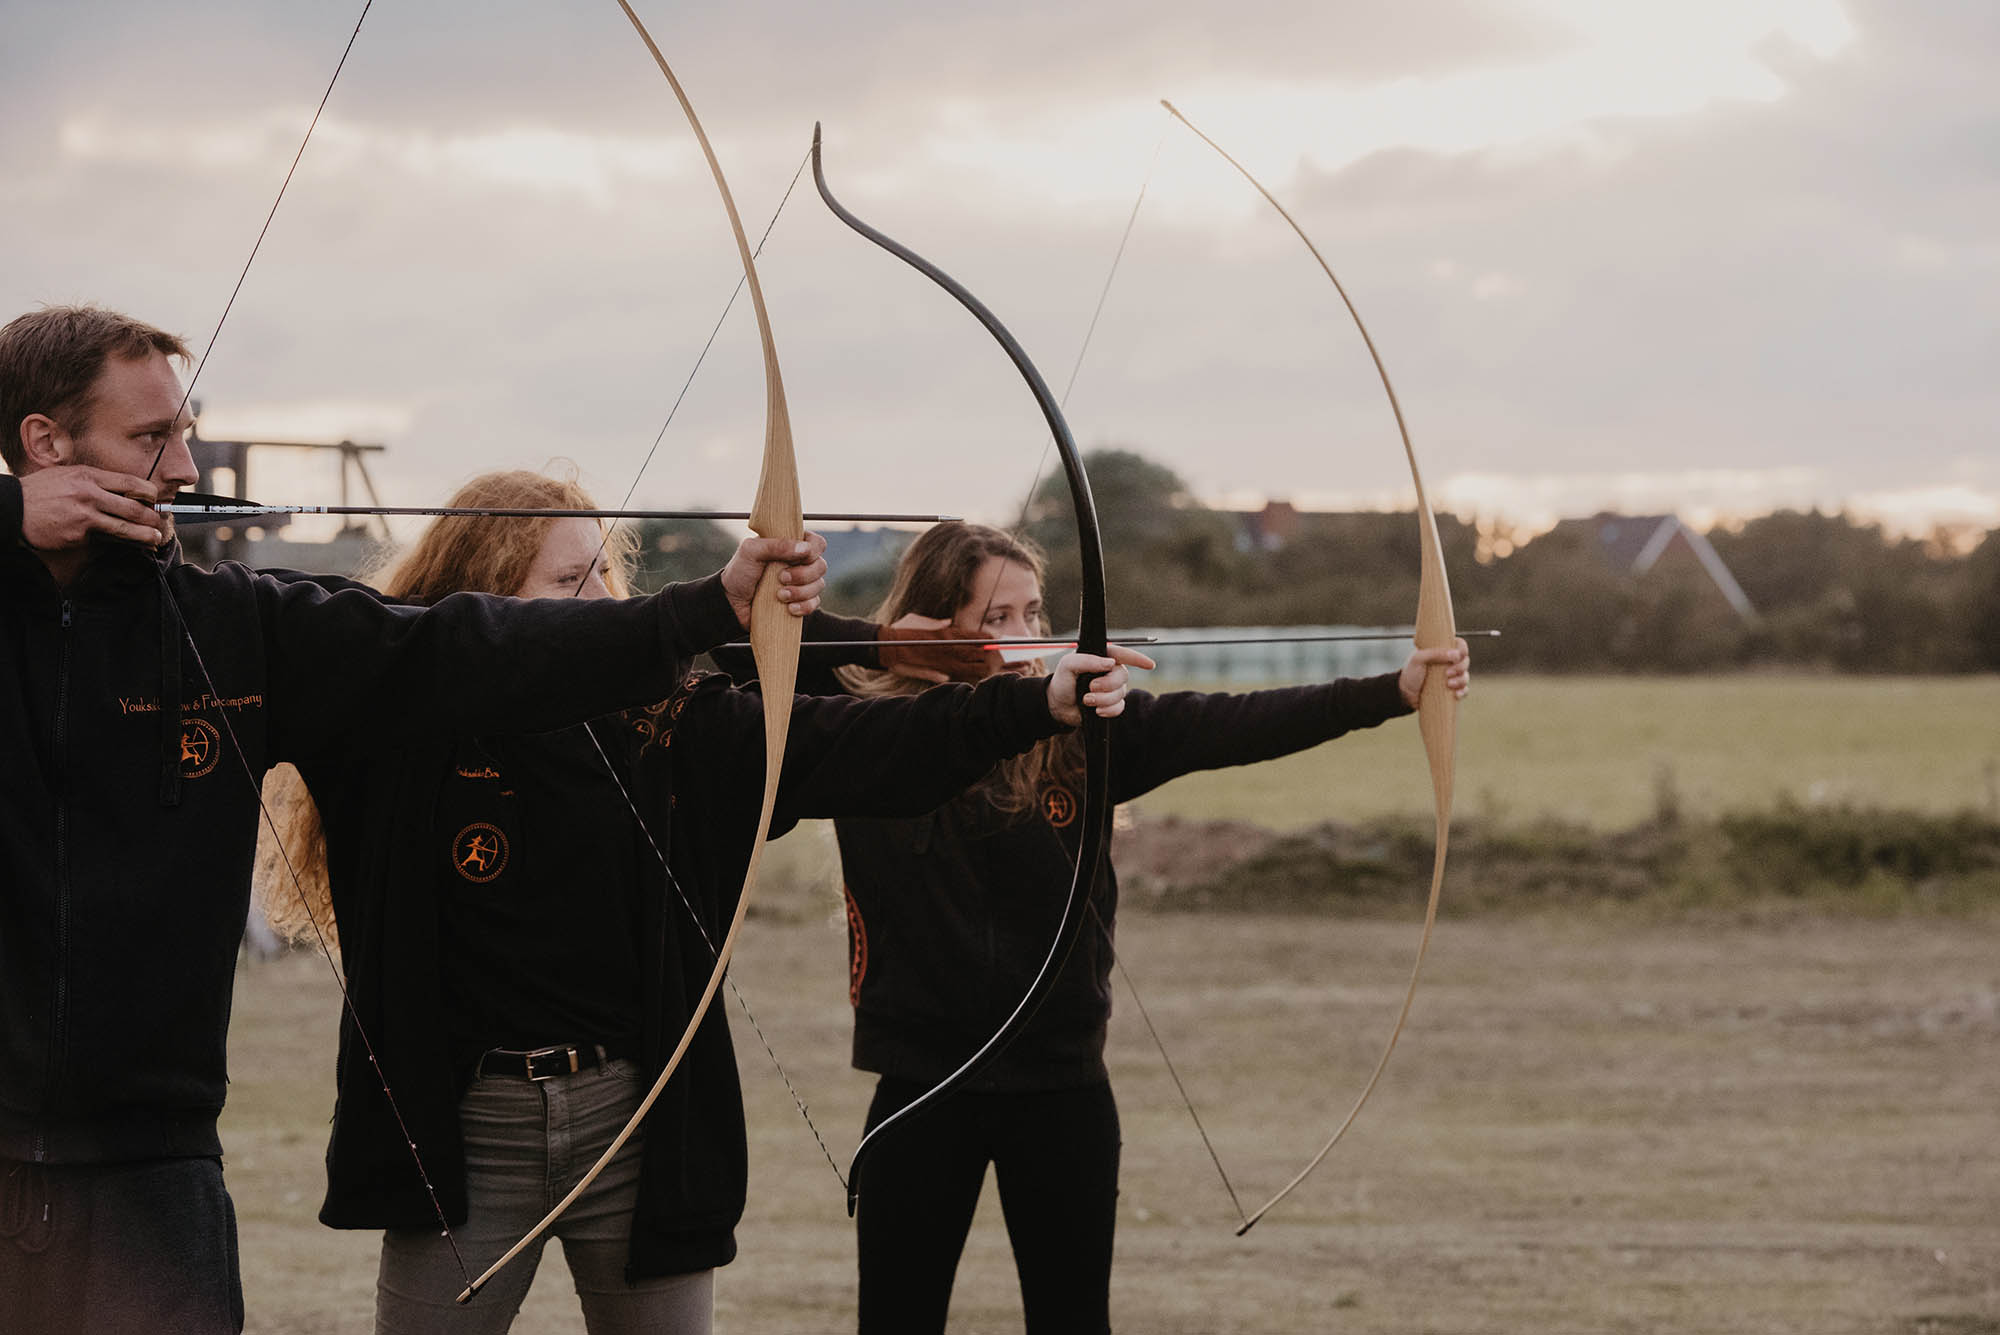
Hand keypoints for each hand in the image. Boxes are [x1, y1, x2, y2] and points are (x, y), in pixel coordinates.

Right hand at [18, 467, 166, 549]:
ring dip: (145, 535)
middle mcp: (89, 495)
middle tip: (161, 521)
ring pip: (125, 528)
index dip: (149, 492)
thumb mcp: (67, 475)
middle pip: (133, 507)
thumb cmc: (41, 491)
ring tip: (156, 538)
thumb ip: (95, 481)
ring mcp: (84, 517)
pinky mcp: (78, 535)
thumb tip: (124, 491)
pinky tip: (133, 546)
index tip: (155, 499)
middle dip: (152, 517)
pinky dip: (122, 544)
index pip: (130, 483)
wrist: (13, 508)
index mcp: (88, 476)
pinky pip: (106, 540)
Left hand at [721, 531, 827, 627]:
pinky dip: (804, 606)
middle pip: (821, 565)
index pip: (817, 543)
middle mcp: (799, 563)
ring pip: (819, 585)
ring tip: (780, 595)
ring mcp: (801, 584)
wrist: (731, 603)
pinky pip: (814, 604)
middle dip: (803, 574)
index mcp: (790, 545)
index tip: (800, 556)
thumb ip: (776, 545)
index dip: (814, 550)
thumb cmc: (740, 573)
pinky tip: (789, 608)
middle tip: (781, 578)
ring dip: (801, 592)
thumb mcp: (751, 551)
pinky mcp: (800, 602)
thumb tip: (804, 548)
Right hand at [879, 613, 997, 683]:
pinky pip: (960, 676)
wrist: (885, 647)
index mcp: (946, 633)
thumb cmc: (902, 631)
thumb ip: (937, 624)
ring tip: (1008, 670)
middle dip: (1000, 656)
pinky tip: (988, 679)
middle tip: (1019, 659)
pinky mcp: (937, 672)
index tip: (1002, 640)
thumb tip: (948, 622)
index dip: (989, 639)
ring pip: (975, 666)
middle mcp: (948, 648)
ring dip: (993, 668)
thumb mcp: (921, 621)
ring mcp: (944, 662)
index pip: (973, 636)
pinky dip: (975, 676)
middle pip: (980, 652)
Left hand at [1045, 643, 1155, 726]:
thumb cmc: (1062, 681)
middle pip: (1123, 675)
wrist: (1057, 705)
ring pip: (1121, 693)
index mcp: (1102, 657)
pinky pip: (1119, 707)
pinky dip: (1107, 710)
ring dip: (1103, 699)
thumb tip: (1110, 663)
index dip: (1138, 659)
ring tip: (1086, 700)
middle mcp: (1110, 671)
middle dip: (1108, 684)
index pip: (1123, 654)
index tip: (1150, 665)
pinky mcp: (1111, 704)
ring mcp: (1112, 689)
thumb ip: (1086, 660)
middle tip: (1091, 688)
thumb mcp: (1068, 665)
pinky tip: (1096, 711)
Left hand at [1399, 638, 1470, 708]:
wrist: (1405, 693)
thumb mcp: (1418, 658)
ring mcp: (1452, 676)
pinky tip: (1455, 694)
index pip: (1459, 645)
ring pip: (1465, 676)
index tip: (1456, 657)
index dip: (1462, 650)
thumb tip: (1454, 654)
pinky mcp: (1452, 690)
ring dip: (1461, 680)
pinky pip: (1464, 690)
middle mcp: (1449, 662)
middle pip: (1465, 661)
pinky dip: (1462, 691)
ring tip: (1449, 684)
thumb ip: (1435, 653)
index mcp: (1442, 651)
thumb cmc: (1411, 673)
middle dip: (1460, 667)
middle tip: (1447, 673)